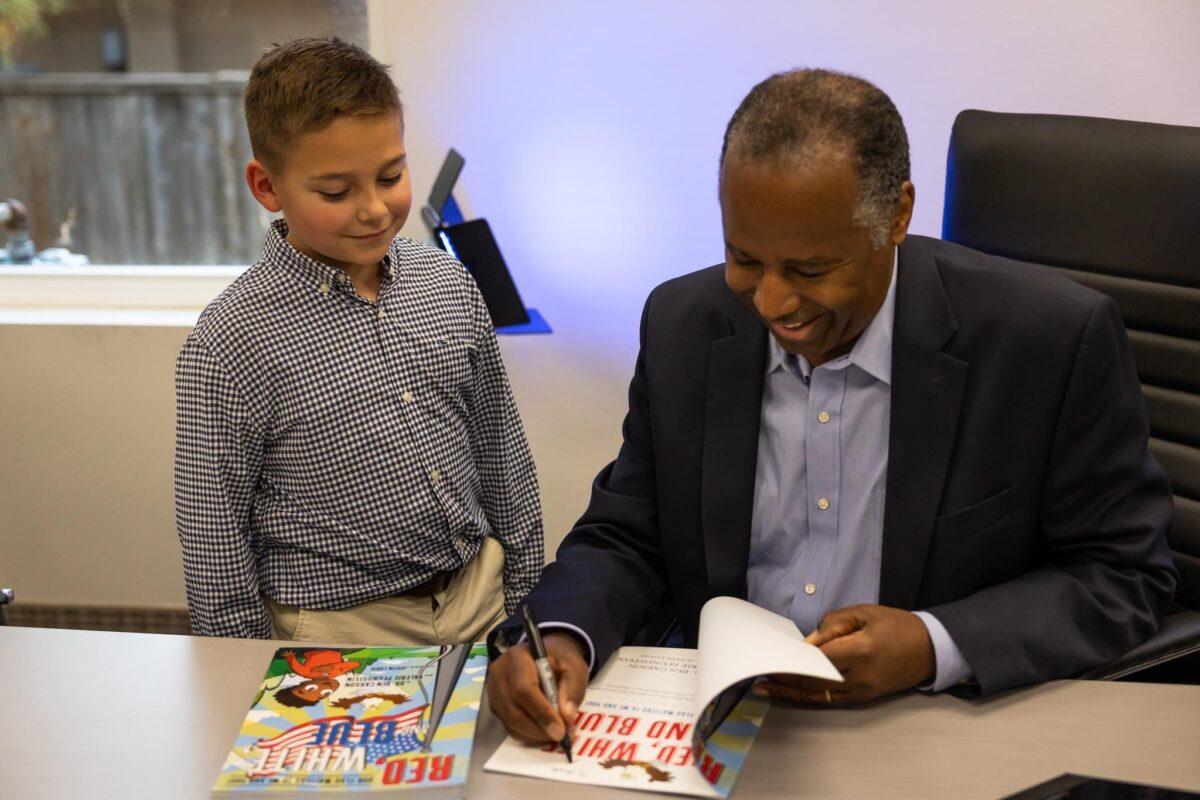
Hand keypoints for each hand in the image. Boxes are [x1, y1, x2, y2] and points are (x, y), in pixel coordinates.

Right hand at [487, 632, 588, 743]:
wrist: (545, 659)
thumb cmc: (559, 661)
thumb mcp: (573, 669)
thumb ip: (571, 690)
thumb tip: (566, 716)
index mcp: (517, 657)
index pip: (524, 689)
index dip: (542, 712)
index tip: (560, 730)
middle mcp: (499, 674)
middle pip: (513, 710)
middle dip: (538, 728)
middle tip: (561, 736)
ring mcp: (494, 691)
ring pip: (510, 722)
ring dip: (535, 734)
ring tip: (556, 733)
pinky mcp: (496, 706)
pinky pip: (509, 727)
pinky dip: (528, 734)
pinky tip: (544, 730)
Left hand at [753, 604, 934, 704]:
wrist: (929, 649)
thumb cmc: (896, 625)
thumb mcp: (864, 613)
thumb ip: (832, 626)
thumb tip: (806, 642)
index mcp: (860, 650)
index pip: (816, 657)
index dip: (792, 658)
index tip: (770, 654)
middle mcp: (859, 676)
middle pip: (812, 679)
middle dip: (784, 678)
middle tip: (758, 672)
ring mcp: (862, 691)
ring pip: (818, 694)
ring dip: (790, 692)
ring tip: (764, 688)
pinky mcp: (864, 699)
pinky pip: (831, 699)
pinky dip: (808, 696)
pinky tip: (790, 694)